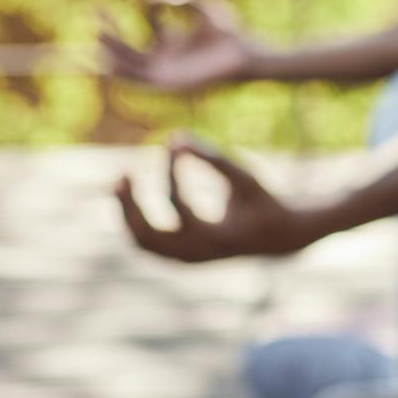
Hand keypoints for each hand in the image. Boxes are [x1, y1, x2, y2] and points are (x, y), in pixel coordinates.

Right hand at [101, 1, 255, 91]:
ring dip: (111, 50)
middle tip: (95, 10)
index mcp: (175, 40)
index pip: (152, 22)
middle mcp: (166, 56)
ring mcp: (165, 70)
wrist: (243, 55)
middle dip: (111, 28)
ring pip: (129, 63)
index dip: (149, 8)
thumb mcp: (206, 10)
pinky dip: (123, 72)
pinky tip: (108, 61)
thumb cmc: (230, 34)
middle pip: (130, 44)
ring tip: (96, 32)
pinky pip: (139, 80)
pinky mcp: (168, 83)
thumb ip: (186, 0)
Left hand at [116, 135, 317, 262]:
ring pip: (142, 242)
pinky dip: (135, 221)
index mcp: (219, 238)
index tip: (172, 147)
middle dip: (131, 205)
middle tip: (122, 173)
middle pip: (150, 235)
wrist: (278, 237)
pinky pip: (147, 244)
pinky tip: (132, 197)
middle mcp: (199, 254)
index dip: (173, 175)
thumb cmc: (262, 202)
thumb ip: (215, 159)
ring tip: (119, 182)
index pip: (182, 207)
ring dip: (127, 213)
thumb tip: (175, 136)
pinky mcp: (181, 258)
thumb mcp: (246, 178)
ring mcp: (188, 260)